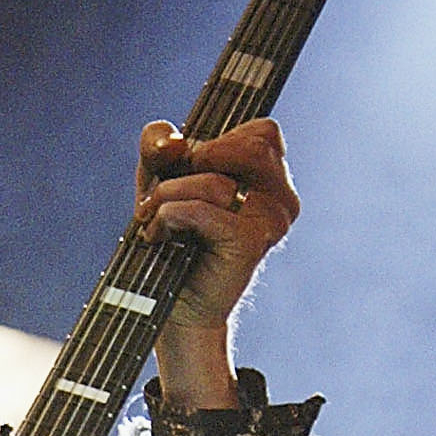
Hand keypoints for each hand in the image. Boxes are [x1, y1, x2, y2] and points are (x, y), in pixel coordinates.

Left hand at [137, 117, 299, 409]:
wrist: (166, 303)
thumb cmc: (168, 237)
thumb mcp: (157, 178)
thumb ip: (158, 144)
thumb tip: (174, 142)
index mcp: (269, 175)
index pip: (263, 131)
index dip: (217, 141)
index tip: (187, 166)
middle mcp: (279, 196)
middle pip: (248, 146)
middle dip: (193, 163)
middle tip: (167, 192)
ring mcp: (270, 221)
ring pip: (217, 181)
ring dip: (169, 194)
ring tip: (155, 220)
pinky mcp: (250, 243)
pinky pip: (205, 210)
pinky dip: (171, 215)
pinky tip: (159, 234)